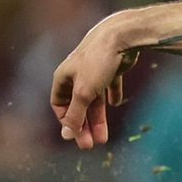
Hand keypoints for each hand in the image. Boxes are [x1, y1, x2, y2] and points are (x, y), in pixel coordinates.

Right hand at [50, 21, 137, 149]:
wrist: (122, 36)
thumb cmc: (98, 62)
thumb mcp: (84, 92)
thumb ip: (75, 114)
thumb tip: (66, 136)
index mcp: (64, 77)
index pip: (59, 105)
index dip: (67, 122)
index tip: (77, 138)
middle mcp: (77, 73)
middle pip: (78, 106)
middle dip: (84, 126)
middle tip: (92, 145)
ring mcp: (95, 70)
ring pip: (95, 99)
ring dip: (99, 118)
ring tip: (104, 138)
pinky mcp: (112, 66)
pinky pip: (110, 84)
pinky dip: (112, 94)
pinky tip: (116, 103)